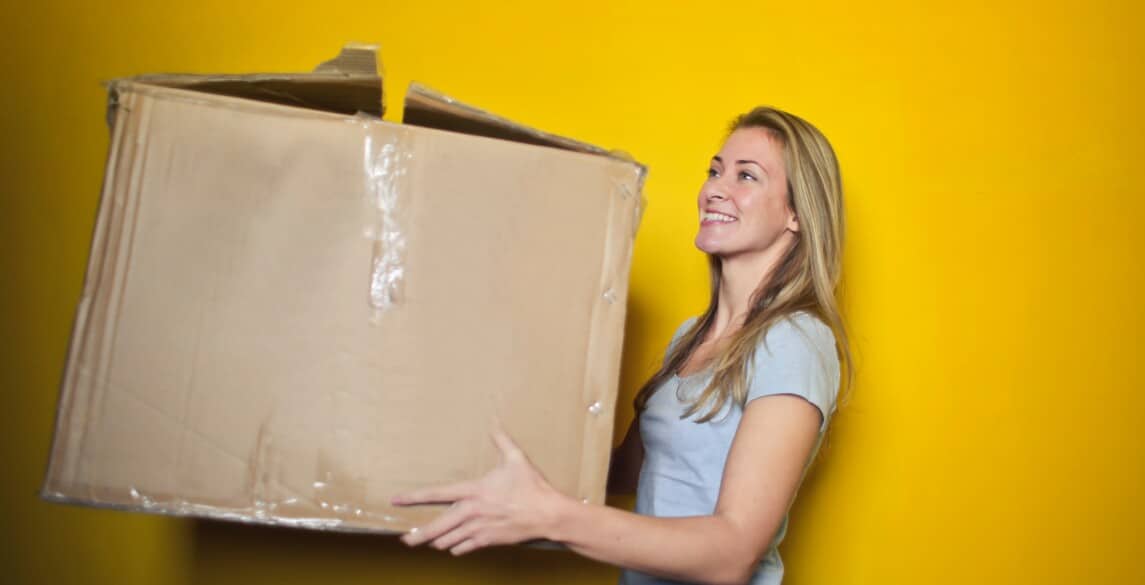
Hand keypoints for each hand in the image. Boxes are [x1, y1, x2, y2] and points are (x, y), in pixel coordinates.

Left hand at [391, 427, 570, 554]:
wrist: (547, 514)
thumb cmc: (532, 486)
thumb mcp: (516, 458)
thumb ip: (501, 440)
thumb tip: (494, 419)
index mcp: (474, 491)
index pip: (436, 494)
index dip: (413, 497)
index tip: (397, 500)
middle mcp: (472, 512)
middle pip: (436, 527)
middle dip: (418, 535)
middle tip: (405, 540)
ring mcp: (478, 529)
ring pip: (448, 541)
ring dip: (437, 542)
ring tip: (428, 542)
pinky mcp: (487, 541)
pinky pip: (464, 548)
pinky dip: (456, 548)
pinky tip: (454, 546)